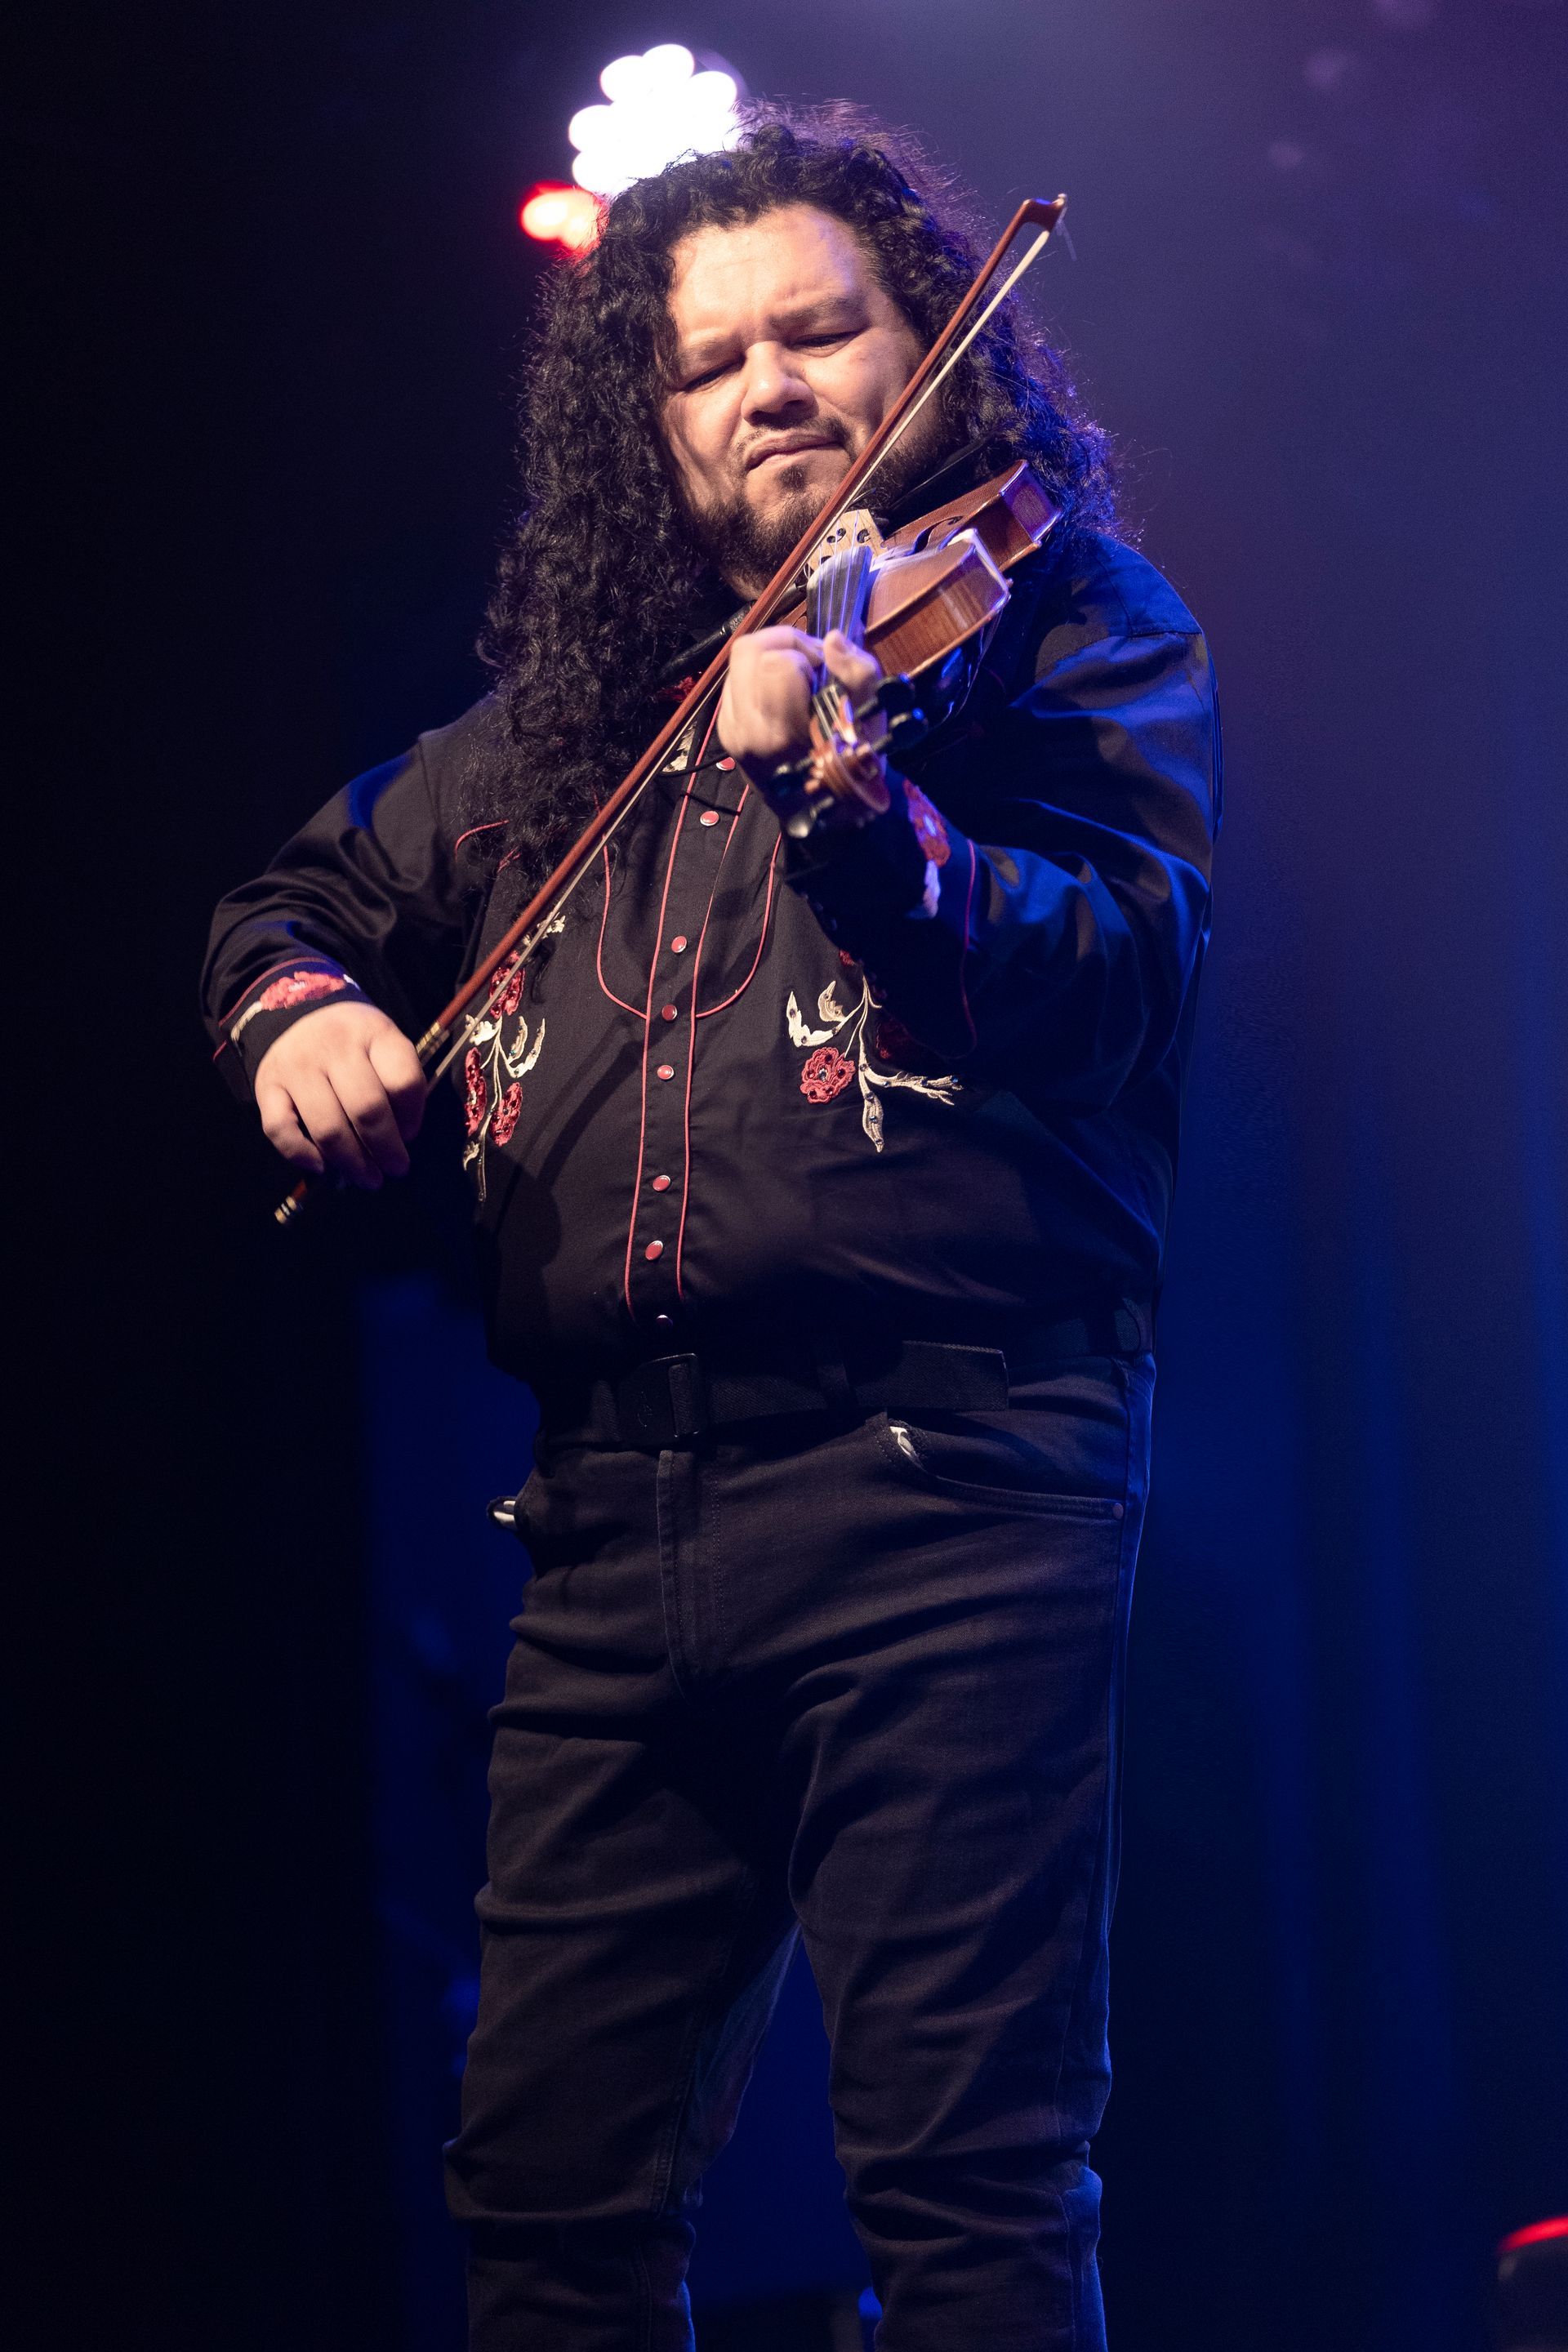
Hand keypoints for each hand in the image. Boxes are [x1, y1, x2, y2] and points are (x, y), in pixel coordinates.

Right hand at [254, 1000, 424, 1188]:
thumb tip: (400, 1138)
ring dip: (352, 1162)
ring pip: (328, 1128)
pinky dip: (301, 1154)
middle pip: (367, 1110)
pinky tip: (321, 1166)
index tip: (410, 1134)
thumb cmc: (352, 1041)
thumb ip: (398, 1083)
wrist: (296, 1012)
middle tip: (395, 1169)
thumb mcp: (384, 1044)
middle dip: (386, 1150)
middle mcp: (334, 1047)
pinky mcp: (267, 1085)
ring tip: (368, 1177)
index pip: (403, 1082)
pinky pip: (281, 1130)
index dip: (412, 1117)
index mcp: (374, 1033)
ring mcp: (297, 1066)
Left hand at [716, 626, 880, 782]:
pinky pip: (734, 680)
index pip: (777, 663)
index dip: (806, 651)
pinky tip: (782, 693)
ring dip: (771, 656)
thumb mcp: (871, 724)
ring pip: (738, 661)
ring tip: (799, 677)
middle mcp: (745, 730)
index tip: (825, 669)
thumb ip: (858, 674)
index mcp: (780, 733)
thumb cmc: (851, 773)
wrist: (822, 820)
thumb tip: (832, 639)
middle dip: (784, 642)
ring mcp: (730, 730)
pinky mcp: (724, 729)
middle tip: (811, 663)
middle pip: (747, 650)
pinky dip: (758, 674)